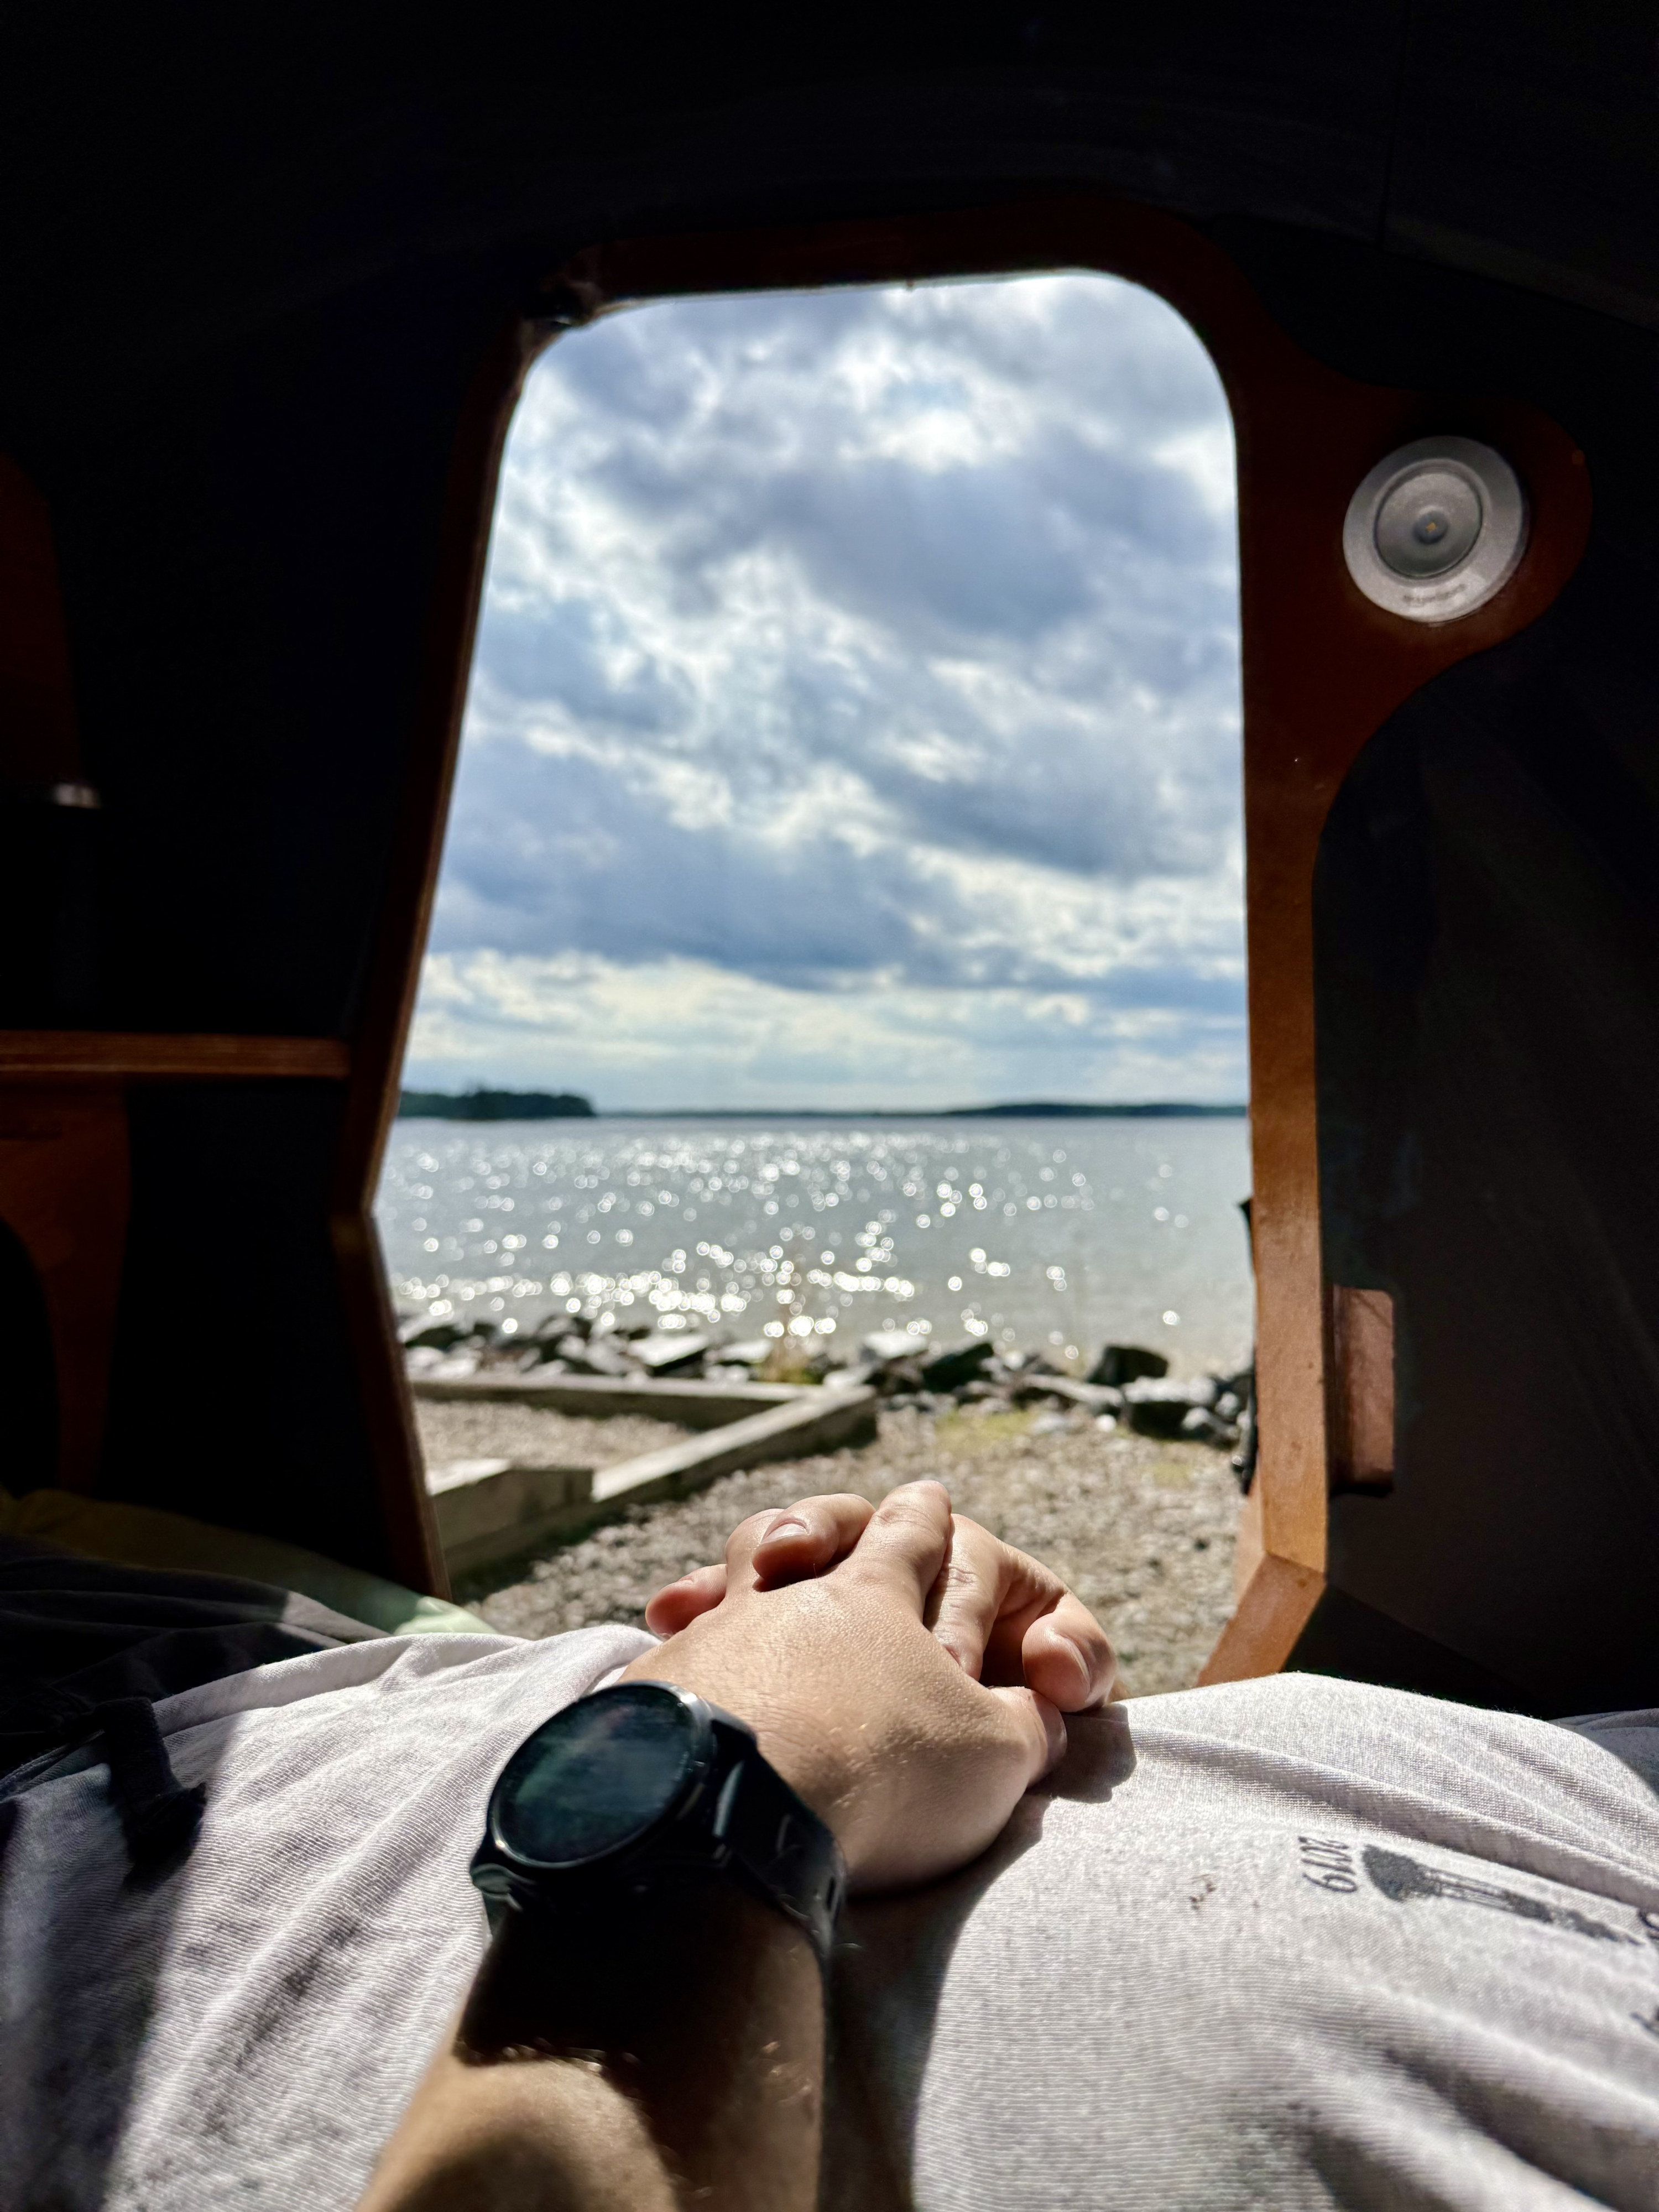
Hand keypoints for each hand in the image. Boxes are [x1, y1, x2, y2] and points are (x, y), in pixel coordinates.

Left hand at [622, 1480, 1114, 1891]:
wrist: (743, 1806)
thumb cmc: (886, 1769)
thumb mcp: (995, 1752)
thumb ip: (1023, 1720)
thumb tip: (1035, 1711)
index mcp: (883, 1590)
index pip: (915, 1529)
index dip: (926, 1520)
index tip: (924, 1501)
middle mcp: (798, 1591)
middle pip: (818, 1529)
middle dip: (826, 1524)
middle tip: (808, 1544)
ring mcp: (723, 1632)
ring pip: (739, 1572)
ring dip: (739, 1576)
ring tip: (729, 1595)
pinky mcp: (663, 1685)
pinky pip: (679, 1644)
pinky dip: (685, 1646)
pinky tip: (669, 1660)